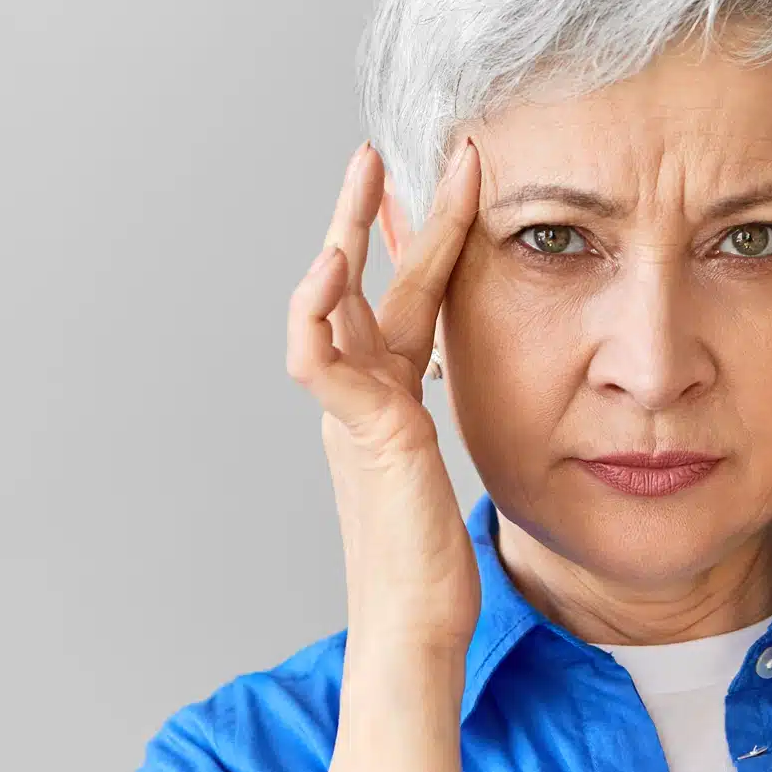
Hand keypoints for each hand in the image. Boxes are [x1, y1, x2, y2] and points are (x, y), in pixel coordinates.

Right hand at [286, 138, 481, 657]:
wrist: (418, 621)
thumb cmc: (435, 556)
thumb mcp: (442, 463)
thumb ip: (437, 416)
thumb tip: (455, 382)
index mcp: (391, 397)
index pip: (406, 300)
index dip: (420, 243)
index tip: (443, 188)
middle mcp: (365, 395)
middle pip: (363, 285)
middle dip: (371, 215)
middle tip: (379, 150)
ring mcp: (355, 412)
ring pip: (332, 306)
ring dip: (347, 235)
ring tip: (366, 173)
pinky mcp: (362, 434)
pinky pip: (318, 362)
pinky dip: (316, 314)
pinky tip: (331, 268)